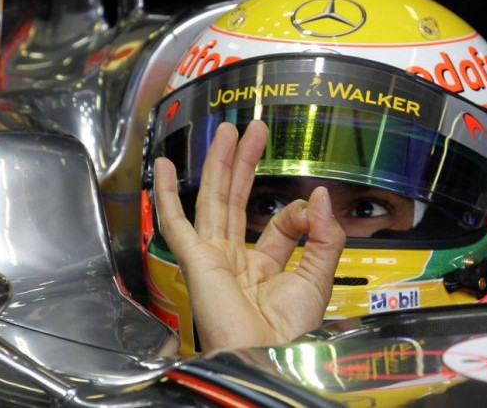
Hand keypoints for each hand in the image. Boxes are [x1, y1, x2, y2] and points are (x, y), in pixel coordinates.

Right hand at [153, 120, 344, 351]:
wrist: (267, 354)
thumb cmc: (289, 332)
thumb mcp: (319, 276)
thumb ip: (324, 235)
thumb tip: (318, 196)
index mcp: (264, 266)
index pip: (278, 223)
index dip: (298, 210)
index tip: (312, 207)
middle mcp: (236, 259)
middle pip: (237, 200)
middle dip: (244, 163)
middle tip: (253, 131)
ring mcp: (213, 258)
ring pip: (212, 201)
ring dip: (217, 164)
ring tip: (225, 132)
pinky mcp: (195, 261)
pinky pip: (175, 224)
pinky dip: (166, 195)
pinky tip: (162, 167)